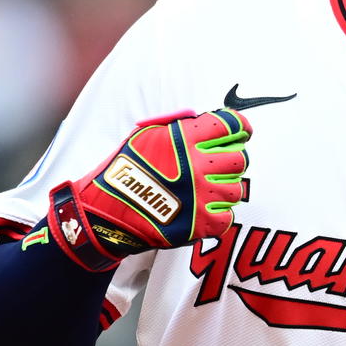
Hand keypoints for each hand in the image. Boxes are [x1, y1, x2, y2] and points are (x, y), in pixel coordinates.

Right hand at [45, 109, 251, 271]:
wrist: (104, 211)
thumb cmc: (124, 171)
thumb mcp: (146, 135)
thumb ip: (179, 126)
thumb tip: (209, 121)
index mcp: (185, 139)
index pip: (230, 125)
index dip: (239, 128)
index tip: (241, 132)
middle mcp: (197, 165)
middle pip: (239, 158)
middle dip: (231, 160)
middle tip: (219, 166)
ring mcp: (201, 196)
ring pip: (236, 189)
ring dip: (224, 189)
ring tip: (205, 191)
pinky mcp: (200, 224)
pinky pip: (227, 217)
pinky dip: (218, 215)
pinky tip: (202, 210)